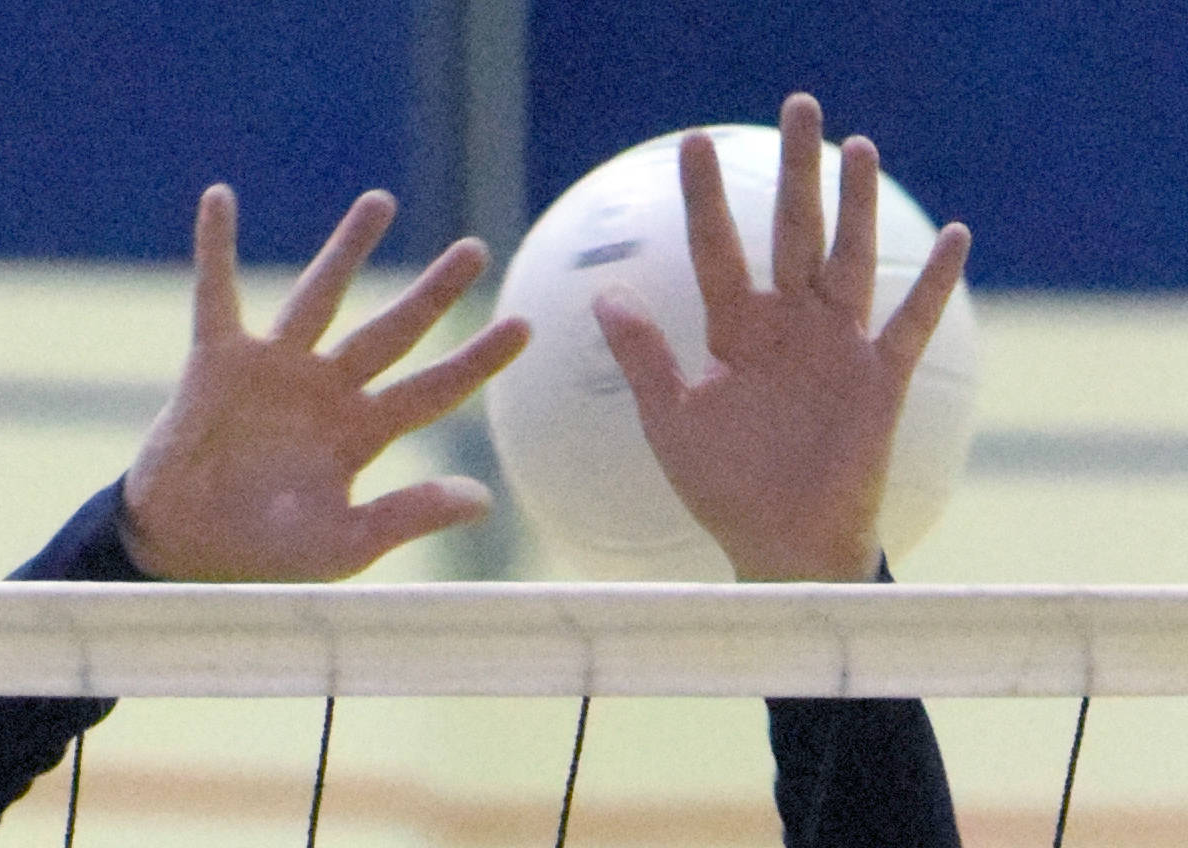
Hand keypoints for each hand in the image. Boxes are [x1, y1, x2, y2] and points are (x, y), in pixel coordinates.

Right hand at [121, 185, 528, 580]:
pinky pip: (217, 292)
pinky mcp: (218, 359)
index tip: (523, 325)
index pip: (434, 389)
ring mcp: (275, 369)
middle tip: (475, 250)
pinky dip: (217, 248)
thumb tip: (485, 500)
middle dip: (434, 292)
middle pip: (393, 331)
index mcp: (362, 432)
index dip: (477, 359)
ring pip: (321, 295)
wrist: (182, 550)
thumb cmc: (264, 555)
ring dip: (348, 248)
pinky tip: (220, 199)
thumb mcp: (344, 543)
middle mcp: (328, 391)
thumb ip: (408, 515)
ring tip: (382, 201)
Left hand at [592, 93, 970, 581]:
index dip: (705, 198)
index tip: (695, 142)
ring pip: (850, 258)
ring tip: (860, 146)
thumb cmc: (723, 486)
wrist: (781, 543)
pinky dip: (933, 282)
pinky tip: (956, 234)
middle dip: (797, 171)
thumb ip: (643, 358)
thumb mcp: (671, 420)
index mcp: (734, 331)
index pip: (716, 249)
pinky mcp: (882, 379)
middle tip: (798, 107)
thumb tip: (603, 295)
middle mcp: (788, 325)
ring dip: (857, 205)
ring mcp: (838, 347)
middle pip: (792, 232)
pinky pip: (912, 321)